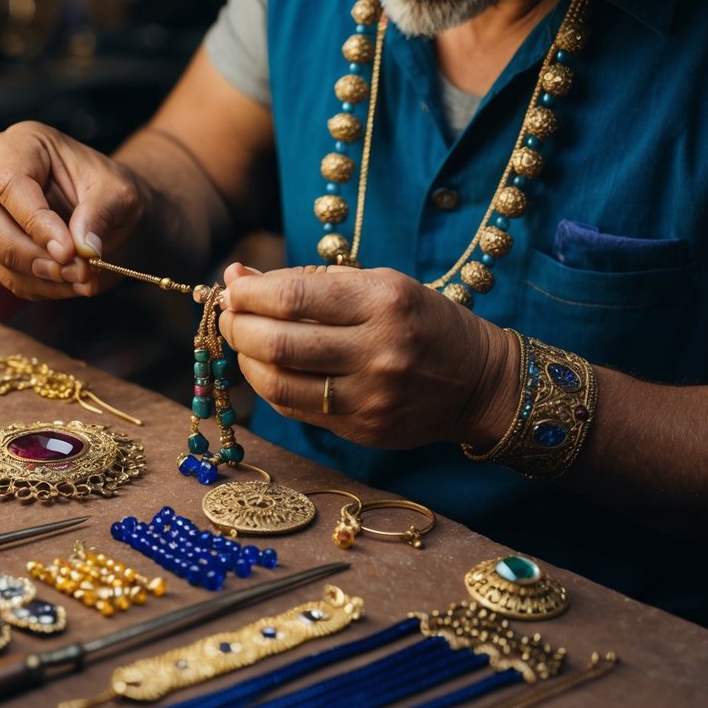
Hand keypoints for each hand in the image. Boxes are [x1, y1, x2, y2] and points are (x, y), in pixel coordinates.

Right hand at [0, 121, 146, 299]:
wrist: (104, 209)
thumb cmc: (106, 191)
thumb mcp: (118, 193)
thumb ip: (101, 215)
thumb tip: (82, 248)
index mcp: (18, 145)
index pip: (9, 184)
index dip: (36, 222)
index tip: (70, 251)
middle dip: (29, 255)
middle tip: (75, 271)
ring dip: (38, 277)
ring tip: (80, 278)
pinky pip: (2, 274)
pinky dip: (38, 286)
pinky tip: (68, 282)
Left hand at [217, 263, 519, 449]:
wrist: (478, 383)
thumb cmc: (421, 322)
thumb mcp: (381, 285)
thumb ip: (312, 282)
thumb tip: (240, 278)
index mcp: (384, 302)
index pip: (293, 296)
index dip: (249, 292)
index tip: (234, 284)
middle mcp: (378, 351)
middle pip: (276, 342)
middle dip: (237, 325)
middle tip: (229, 314)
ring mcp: (370, 396)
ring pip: (276, 382)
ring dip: (244, 358)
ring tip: (243, 341)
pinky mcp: (362, 428)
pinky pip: (293, 408)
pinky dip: (268, 384)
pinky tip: (267, 367)